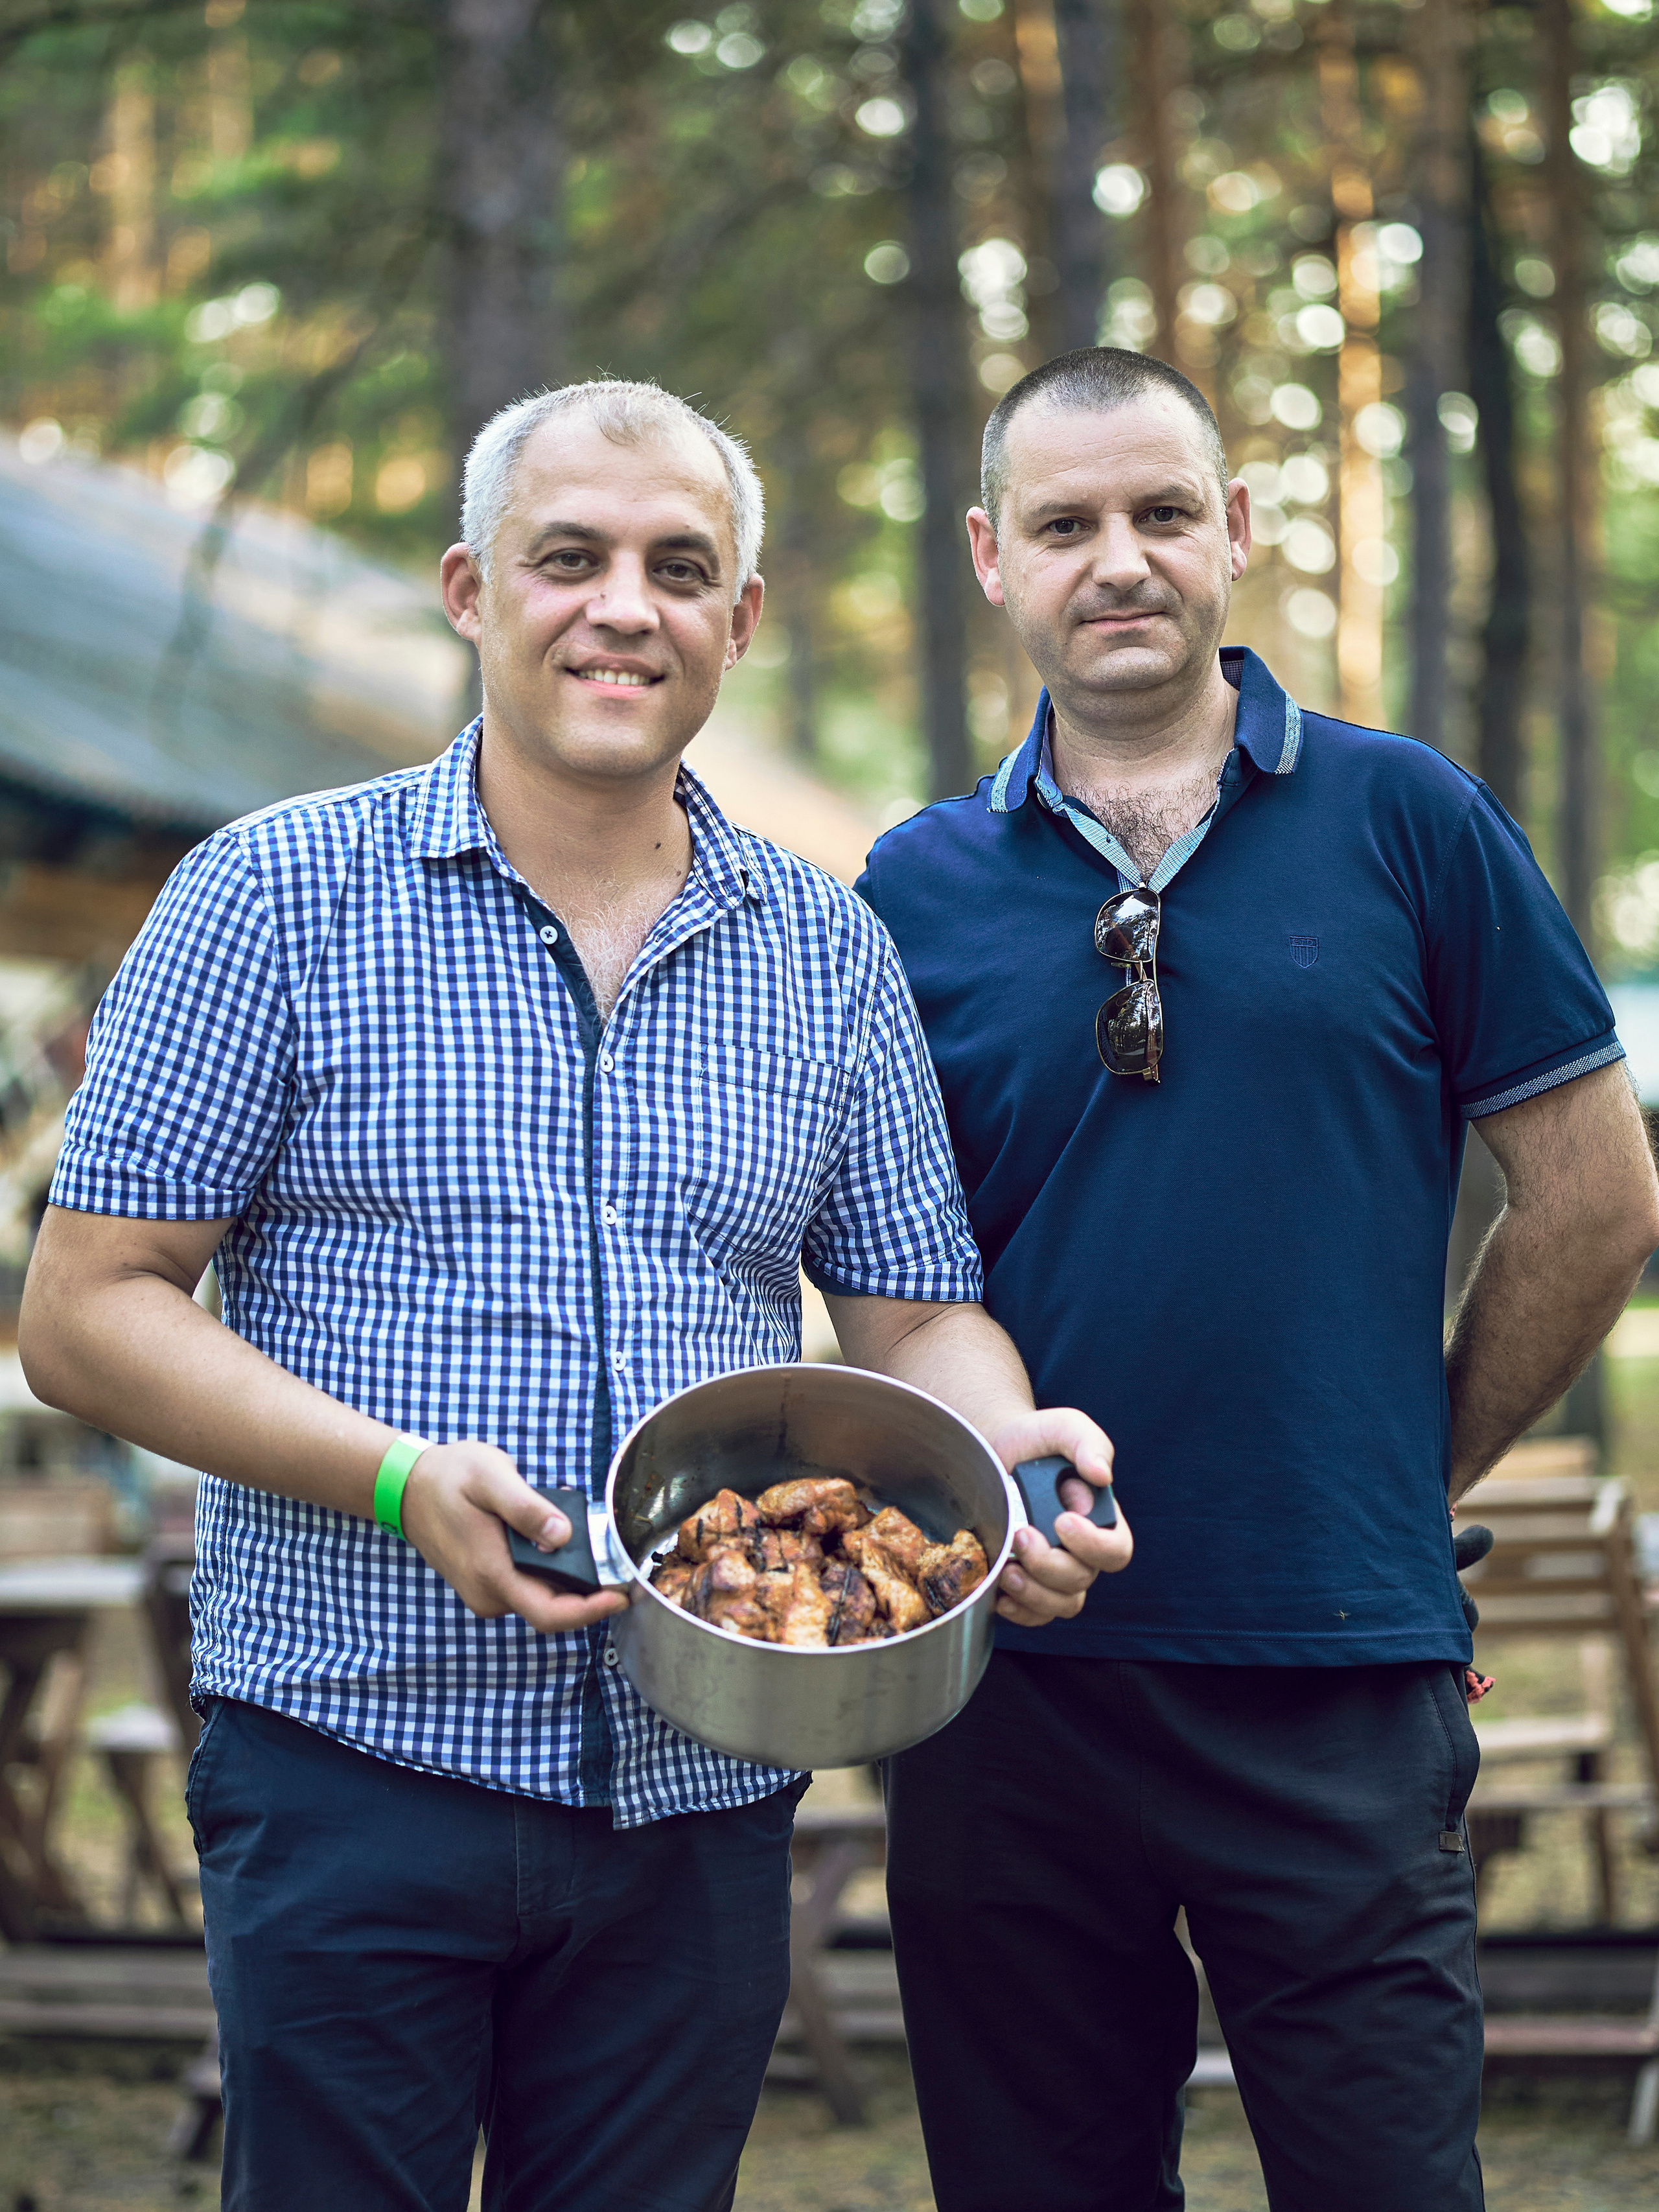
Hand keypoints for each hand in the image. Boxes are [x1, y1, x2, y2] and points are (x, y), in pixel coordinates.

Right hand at [399, 1442, 628, 1634]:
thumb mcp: (492, 1478)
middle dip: (586, 1589)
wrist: (409, 1487)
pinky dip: (547, 1571)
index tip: (622, 1596)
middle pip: (552, 1608)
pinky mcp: (485, 1586)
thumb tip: (562, 1537)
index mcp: (493, 1574)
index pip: (551, 1614)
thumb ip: (527, 1508)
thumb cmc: (450, 1477)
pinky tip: (549, 1539)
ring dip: (566, 1576)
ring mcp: (485, 1594)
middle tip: (609, 1555)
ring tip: (574, 1534)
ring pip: (540, 1597)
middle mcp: (488, 1595)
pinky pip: (527, 1587)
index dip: (591, 1611)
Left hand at [988, 1408, 1131, 1627]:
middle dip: (1050, 1565)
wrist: (993, 1448)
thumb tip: (1101, 1475)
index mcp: (1099, 1520)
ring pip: (1061, 1604)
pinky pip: (1034, 1614)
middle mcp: (1081, 1552)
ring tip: (1008, 1571)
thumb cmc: (1036, 1440)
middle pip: (1081, 1581)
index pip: (1115, 1551)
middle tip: (1021, 1535)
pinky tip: (1000, 1595)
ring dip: (1035, 1594)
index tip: (1062, 1521)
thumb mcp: (1065, 1428)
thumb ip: (1088, 1444)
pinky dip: (1019, 1611)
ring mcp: (1053, 1571)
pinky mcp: (1026, 1582)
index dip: (1094, 1547)